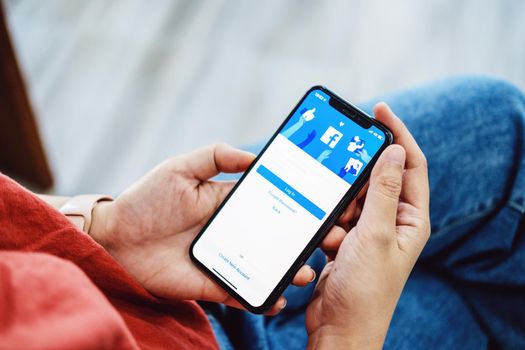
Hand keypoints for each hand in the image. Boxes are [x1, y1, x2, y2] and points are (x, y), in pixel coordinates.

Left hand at [89, 143, 316, 314]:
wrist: (114, 239)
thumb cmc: (145, 200)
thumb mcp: (180, 168)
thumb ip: (215, 156)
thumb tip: (254, 156)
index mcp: (228, 203)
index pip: (270, 203)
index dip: (296, 205)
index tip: (322, 207)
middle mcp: (232, 231)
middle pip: (275, 237)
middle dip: (303, 240)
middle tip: (330, 240)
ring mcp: (224, 258)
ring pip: (264, 266)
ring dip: (288, 270)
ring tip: (306, 271)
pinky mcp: (211, 282)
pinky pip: (242, 292)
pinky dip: (260, 298)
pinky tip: (277, 298)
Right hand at [305, 103, 429, 348]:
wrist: (340, 328)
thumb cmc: (364, 290)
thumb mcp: (374, 234)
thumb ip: (382, 190)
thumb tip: (394, 150)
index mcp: (409, 218)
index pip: (410, 164)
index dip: (397, 134)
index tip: (379, 110)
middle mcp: (392, 222)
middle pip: (375, 179)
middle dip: (355, 178)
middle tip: (338, 171)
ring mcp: (368, 232)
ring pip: (351, 199)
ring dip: (339, 208)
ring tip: (336, 230)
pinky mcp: (347, 242)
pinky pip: (336, 217)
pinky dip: (329, 223)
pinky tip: (327, 241)